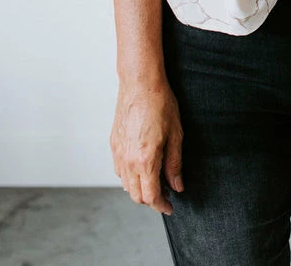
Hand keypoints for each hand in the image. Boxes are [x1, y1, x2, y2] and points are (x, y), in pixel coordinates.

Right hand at [111, 78, 183, 215]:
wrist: (140, 83)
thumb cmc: (160, 103)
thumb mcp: (176, 134)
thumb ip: (175, 164)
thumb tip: (177, 185)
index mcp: (145, 160)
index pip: (150, 196)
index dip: (161, 205)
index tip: (170, 207)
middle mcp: (127, 160)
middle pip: (136, 195)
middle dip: (151, 199)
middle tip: (166, 193)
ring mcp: (118, 152)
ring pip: (126, 185)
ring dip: (140, 188)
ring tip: (156, 180)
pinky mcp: (114, 144)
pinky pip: (119, 170)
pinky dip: (130, 176)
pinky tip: (142, 167)